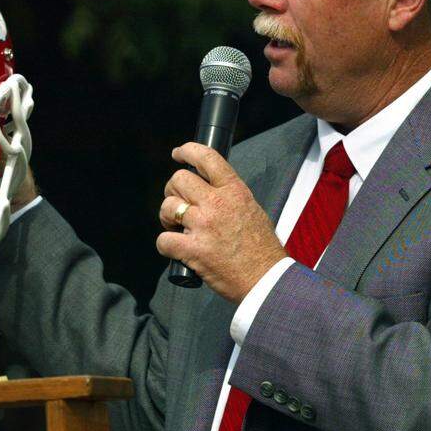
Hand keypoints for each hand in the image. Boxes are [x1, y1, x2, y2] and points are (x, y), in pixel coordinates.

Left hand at [156, 142, 286, 303]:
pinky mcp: (192, 249)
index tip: (179, 154)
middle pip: (179, 180)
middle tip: (177, 202)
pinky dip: (165, 245)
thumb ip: (230, 197)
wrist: (267, 280)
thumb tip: (209, 191)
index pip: (207, 158)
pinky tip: (175, 248)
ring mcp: (203, 225)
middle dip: (172, 190)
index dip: (188, 151)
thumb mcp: (252, 210)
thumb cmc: (262, 250)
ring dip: (167, 216)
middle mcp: (217, 203)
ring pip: (168, 206)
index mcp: (234, 191)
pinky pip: (163, 239)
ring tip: (176, 227)